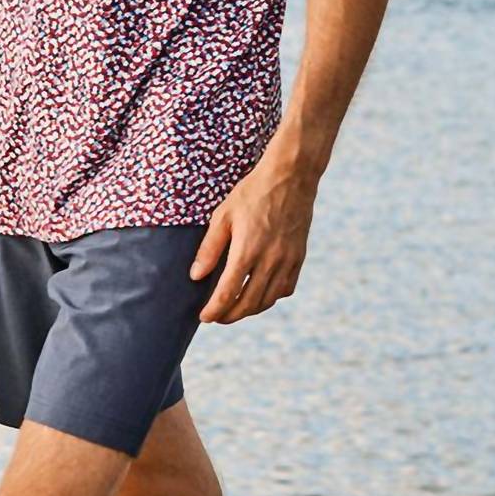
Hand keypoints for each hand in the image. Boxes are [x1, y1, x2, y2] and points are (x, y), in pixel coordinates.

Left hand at [192, 159, 314, 323]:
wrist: (291, 178)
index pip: (228, 293)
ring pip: (268, 300)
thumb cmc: (252, 193)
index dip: (215, 310)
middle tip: (217, 318)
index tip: (205, 317)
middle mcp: (270, 260)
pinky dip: (271, 298)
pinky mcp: (298, 258)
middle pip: (248, 303)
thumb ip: (209, 249)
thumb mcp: (223, 216)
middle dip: (230, 315)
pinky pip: (285, 289)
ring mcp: (287, 260)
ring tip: (235, 310)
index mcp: (247, 250)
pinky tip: (259, 295)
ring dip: (249, 310)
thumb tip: (196, 276)